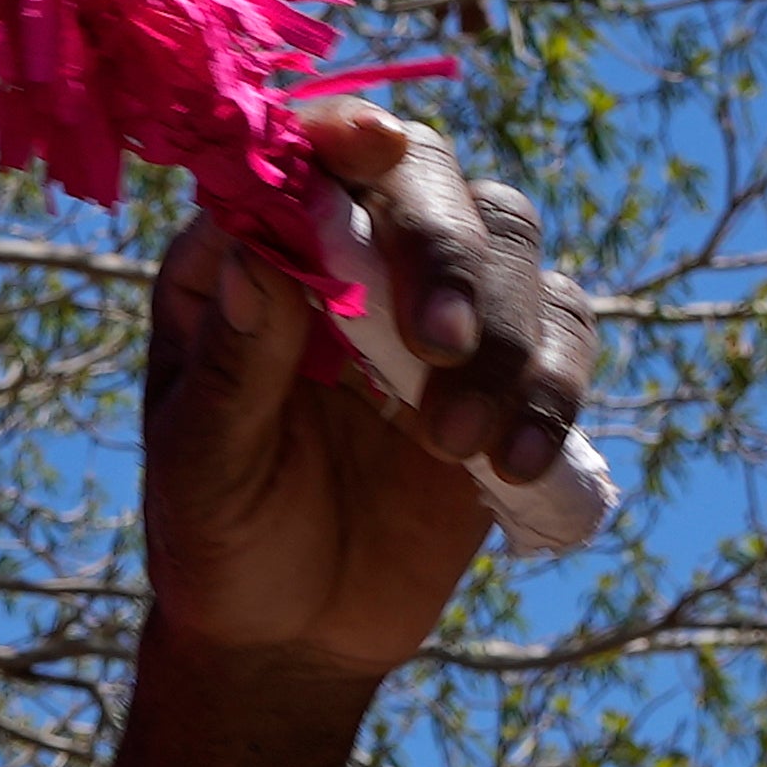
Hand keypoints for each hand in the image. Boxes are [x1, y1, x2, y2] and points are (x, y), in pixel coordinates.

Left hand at [141, 98, 597, 685]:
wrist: (287, 633)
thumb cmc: (215, 534)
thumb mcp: (202, 461)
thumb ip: (232, 364)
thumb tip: (253, 255)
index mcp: (245, 260)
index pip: (298, 157)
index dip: (339, 133)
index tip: (372, 147)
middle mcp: (347, 262)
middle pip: (429, 181)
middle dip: (446, 248)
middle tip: (438, 344)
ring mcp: (434, 312)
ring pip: (512, 249)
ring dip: (502, 340)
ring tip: (452, 446)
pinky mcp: (506, 373)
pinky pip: (564, 337)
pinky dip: (553, 392)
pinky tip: (512, 465)